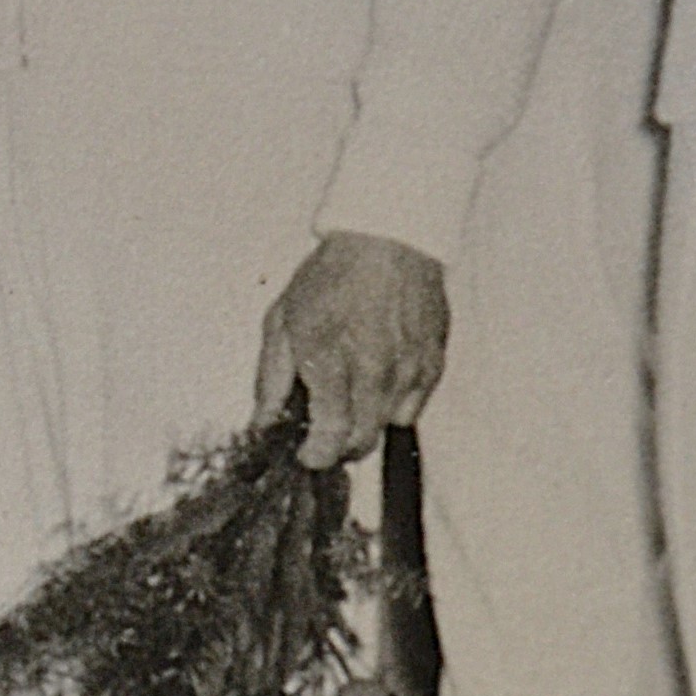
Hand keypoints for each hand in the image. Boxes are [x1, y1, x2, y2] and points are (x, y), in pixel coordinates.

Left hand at [256, 229, 447, 469]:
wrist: (388, 239)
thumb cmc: (332, 275)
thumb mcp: (282, 321)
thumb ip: (270, 380)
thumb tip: (262, 424)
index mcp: (331, 359)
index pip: (330, 436)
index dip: (316, 456)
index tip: (306, 453)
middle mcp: (375, 371)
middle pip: (361, 442)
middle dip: (337, 445)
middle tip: (323, 427)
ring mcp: (409, 370)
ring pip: (386, 428)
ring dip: (364, 423)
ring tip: (350, 390)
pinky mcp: (433, 364)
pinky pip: (412, 408)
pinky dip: (393, 405)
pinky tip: (378, 377)